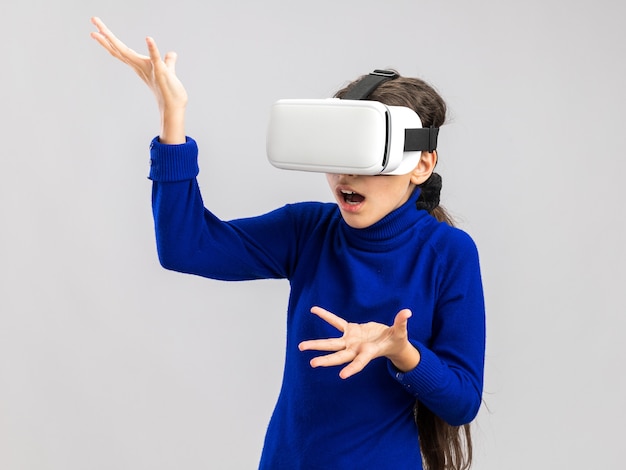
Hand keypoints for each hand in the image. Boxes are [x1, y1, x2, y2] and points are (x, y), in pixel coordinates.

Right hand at [90, 17, 186, 142]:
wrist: (174, 107)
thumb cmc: (169, 91)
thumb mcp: (168, 71)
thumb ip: (168, 62)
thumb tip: (171, 54)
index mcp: (139, 64)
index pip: (120, 50)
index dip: (108, 39)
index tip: (96, 29)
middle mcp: (139, 66)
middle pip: (118, 48)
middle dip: (105, 34)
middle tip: (93, 19)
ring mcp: (148, 68)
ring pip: (127, 52)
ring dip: (114, 40)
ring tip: (102, 29)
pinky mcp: (160, 71)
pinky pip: (155, 58)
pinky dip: (152, 48)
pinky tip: (148, 38)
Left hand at [298, 306, 420, 378]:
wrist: (390, 341)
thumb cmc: (397, 340)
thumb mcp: (400, 333)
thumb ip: (401, 323)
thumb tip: (407, 312)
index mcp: (369, 352)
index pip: (359, 362)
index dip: (352, 368)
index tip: (342, 376)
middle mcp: (356, 349)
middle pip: (339, 356)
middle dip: (326, 360)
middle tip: (313, 364)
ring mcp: (351, 341)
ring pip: (332, 344)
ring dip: (317, 345)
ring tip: (301, 347)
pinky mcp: (350, 330)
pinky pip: (336, 322)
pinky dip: (326, 316)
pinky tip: (314, 310)